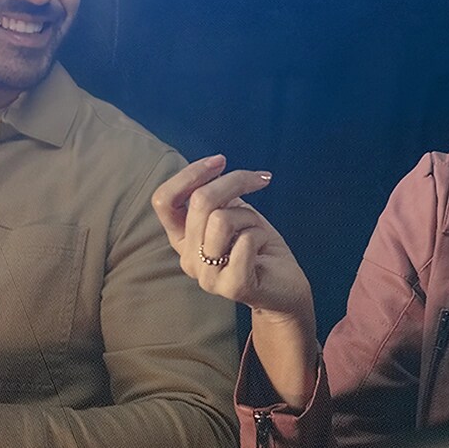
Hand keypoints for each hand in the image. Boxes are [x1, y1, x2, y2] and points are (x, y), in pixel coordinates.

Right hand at [152, 155, 317, 406]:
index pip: (163, 200)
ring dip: (249, 217)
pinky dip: (259, 235)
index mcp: (182, 238)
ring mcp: (207, 276)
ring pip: (221, 219)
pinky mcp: (232, 286)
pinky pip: (244, 242)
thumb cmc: (258, 246)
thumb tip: (213, 164)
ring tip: (256, 232)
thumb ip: (215, 196)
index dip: (189, 174)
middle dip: (234, 182)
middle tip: (260, 180)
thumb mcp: (233, 212)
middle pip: (200, 201)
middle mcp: (187, 258)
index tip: (220, 161)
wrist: (285, 286)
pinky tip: (262, 250)